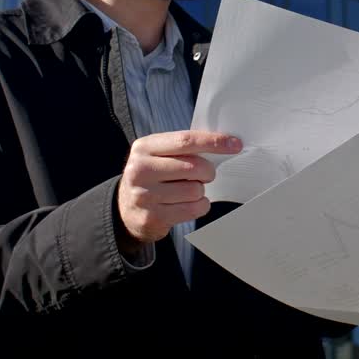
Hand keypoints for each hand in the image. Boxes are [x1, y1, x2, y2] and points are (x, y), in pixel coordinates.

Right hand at [117, 130, 240, 244]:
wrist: (125, 209)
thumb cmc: (151, 176)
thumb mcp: (157, 154)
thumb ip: (182, 147)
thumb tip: (223, 143)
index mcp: (144, 147)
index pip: (185, 141)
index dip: (213, 142)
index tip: (234, 144)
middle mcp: (141, 170)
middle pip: (194, 167)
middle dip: (208, 171)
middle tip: (205, 175)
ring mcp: (145, 195)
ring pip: (195, 190)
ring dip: (200, 191)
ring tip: (188, 190)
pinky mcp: (152, 217)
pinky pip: (193, 209)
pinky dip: (199, 206)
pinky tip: (189, 203)